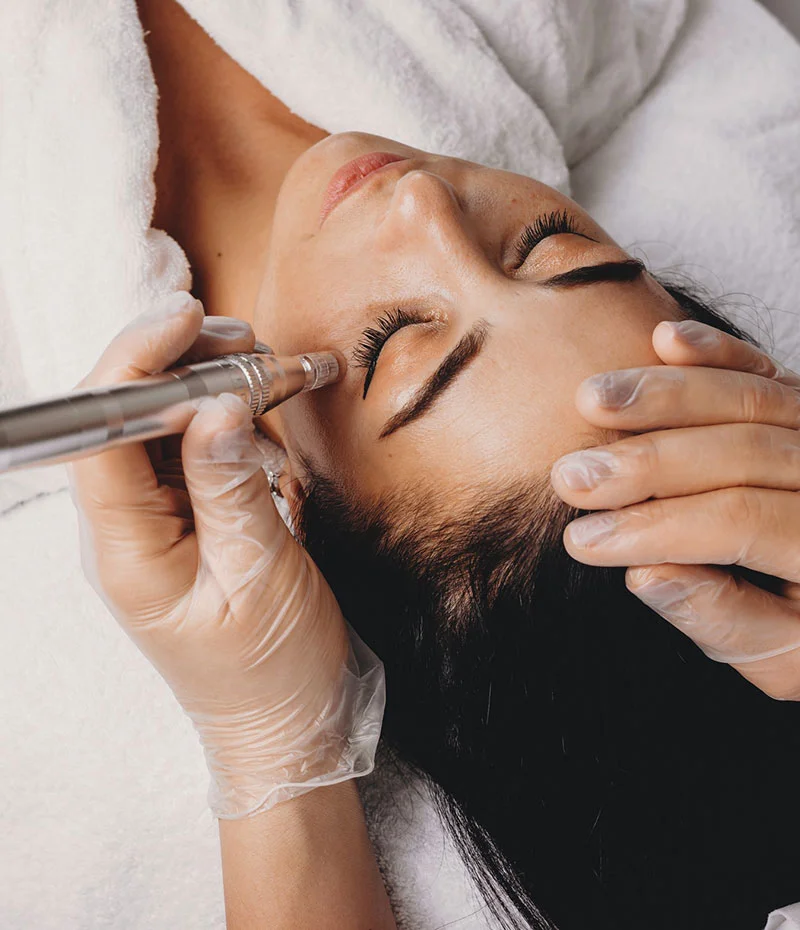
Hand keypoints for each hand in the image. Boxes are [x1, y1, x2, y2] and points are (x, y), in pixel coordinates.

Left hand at [66, 292, 383, 816]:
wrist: (287, 726)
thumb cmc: (272, 669)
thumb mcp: (261, 577)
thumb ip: (233, 488)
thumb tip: (216, 406)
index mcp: (127, 550)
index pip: (101, 434)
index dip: (134, 365)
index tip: (187, 320)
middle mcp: (128, 530)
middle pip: (127, 420)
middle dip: (180, 367)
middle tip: (245, 342)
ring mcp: (157, 525)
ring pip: (164, 430)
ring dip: (212, 390)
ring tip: (267, 371)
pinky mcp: (189, 524)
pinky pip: (196, 454)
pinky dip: (231, 423)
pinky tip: (267, 414)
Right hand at [550, 318, 799, 699]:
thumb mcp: (778, 655)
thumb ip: (722, 617)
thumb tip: (645, 574)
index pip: (740, 519)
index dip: (655, 529)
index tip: (581, 540)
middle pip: (741, 450)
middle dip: (647, 461)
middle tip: (571, 475)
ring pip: (749, 397)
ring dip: (665, 393)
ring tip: (592, 398)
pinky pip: (766, 370)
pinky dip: (718, 351)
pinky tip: (667, 340)